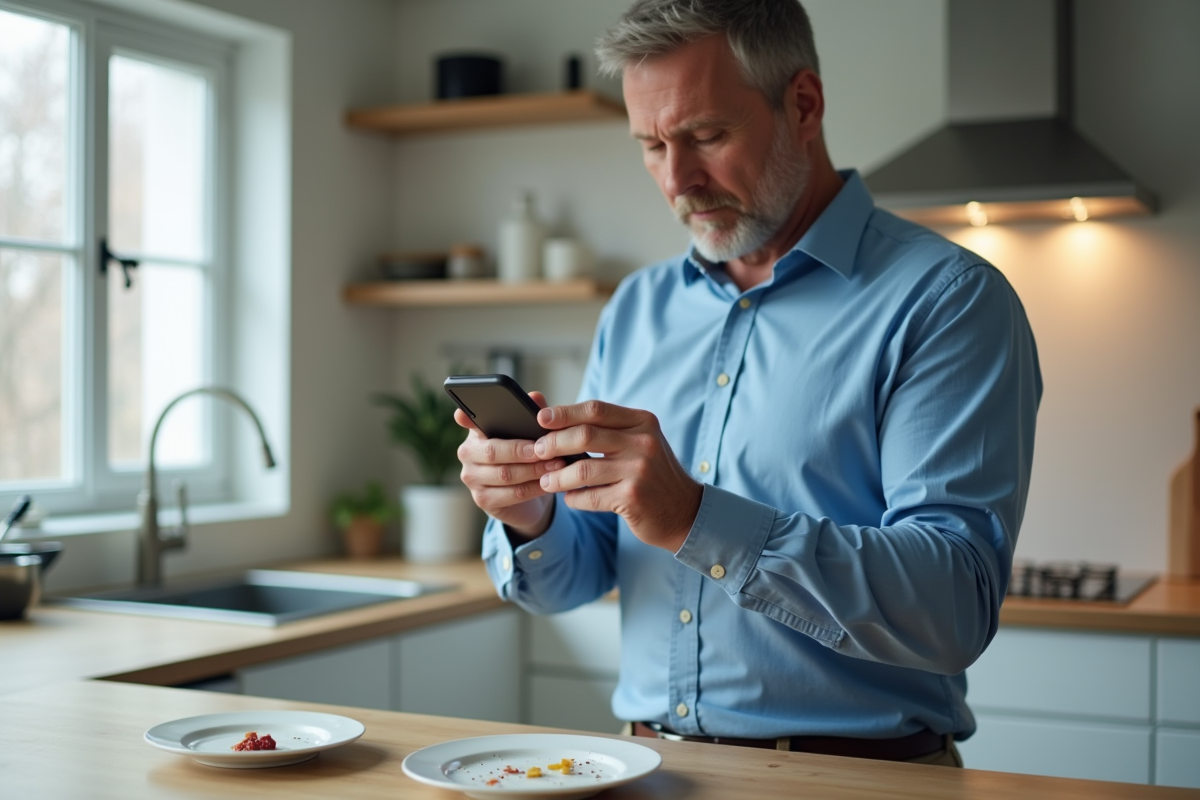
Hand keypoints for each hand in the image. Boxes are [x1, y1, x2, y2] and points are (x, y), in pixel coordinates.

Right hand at [454, 391, 564, 538]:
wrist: (526, 499)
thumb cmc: (524, 458)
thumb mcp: (528, 435)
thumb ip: (530, 415)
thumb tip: (535, 396)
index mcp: (476, 432)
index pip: (467, 420)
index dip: (465, 417)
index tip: (464, 413)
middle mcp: (468, 454)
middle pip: (493, 452)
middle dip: (522, 450)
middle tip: (545, 449)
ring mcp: (473, 478)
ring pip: (505, 474)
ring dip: (534, 470)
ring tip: (556, 464)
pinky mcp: (483, 500)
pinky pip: (513, 494)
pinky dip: (534, 487)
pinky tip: (549, 482)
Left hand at [534, 400, 702, 551]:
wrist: (685, 511)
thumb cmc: (652, 474)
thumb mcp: (639, 442)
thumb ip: (607, 430)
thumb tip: (556, 422)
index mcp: (643, 422)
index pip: (596, 410)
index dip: (565, 412)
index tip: (541, 418)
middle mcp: (643, 442)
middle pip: (585, 435)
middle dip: (554, 443)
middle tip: (537, 451)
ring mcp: (639, 471)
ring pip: (583, 469)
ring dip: (558, 476)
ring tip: (546, 480)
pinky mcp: (632, 498)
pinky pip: (590, 497)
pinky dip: (574, 499)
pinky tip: (570, 498)